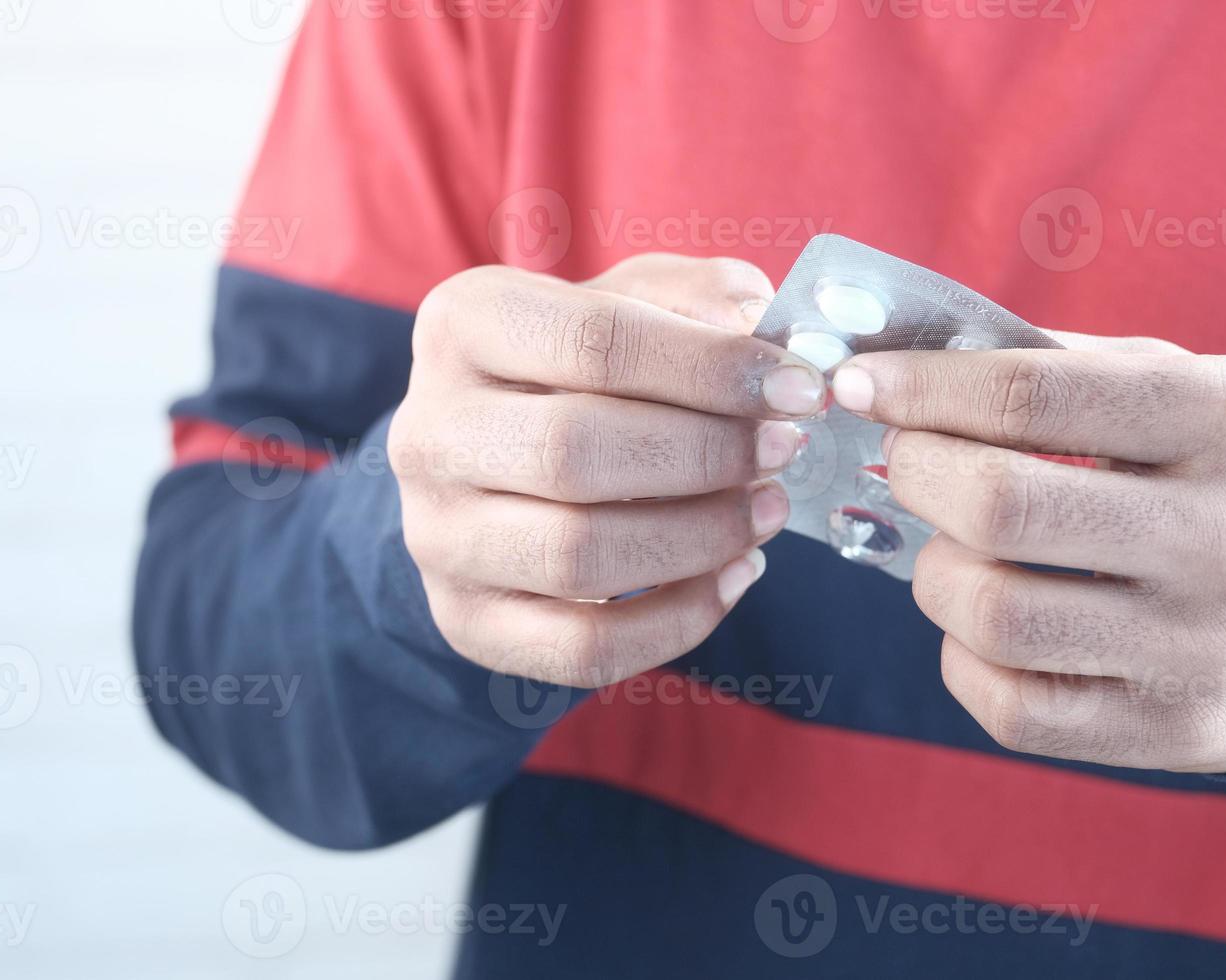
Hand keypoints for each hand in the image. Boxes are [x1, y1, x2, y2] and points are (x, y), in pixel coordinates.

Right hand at [389, 255, 826, 687]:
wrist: (487, 467)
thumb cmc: (573, 374)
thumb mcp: (624, 304)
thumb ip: (690, 295)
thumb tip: (754, 318)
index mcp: (462, 325)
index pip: (593, 341)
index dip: (710, 368)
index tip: (796, 387)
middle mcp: (428, 430)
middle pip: (575, 451)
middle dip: (705, 455)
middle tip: (782, 451)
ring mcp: (437, 535)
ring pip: (578, 555)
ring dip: (699, 538)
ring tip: (764, 512)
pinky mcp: (466, 620)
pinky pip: (581, 647)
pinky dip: (677, 621)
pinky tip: (732, 576)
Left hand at [831, 334, 1225, 771]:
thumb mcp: (1191, 392)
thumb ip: (1062, 368)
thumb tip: (910, 358)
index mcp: (1225, 422)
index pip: (1032, 395)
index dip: (922, 387)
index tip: (859, 383)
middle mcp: (1223, 537)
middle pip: (998, 504)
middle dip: (916, 474)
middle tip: (909, 464)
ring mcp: (1202, 647)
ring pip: (991, 613)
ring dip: (935, 574)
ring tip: (956, 551)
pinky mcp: (1172, 731)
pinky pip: (1010, 706)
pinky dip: (962, 659)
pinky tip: (986, 627)